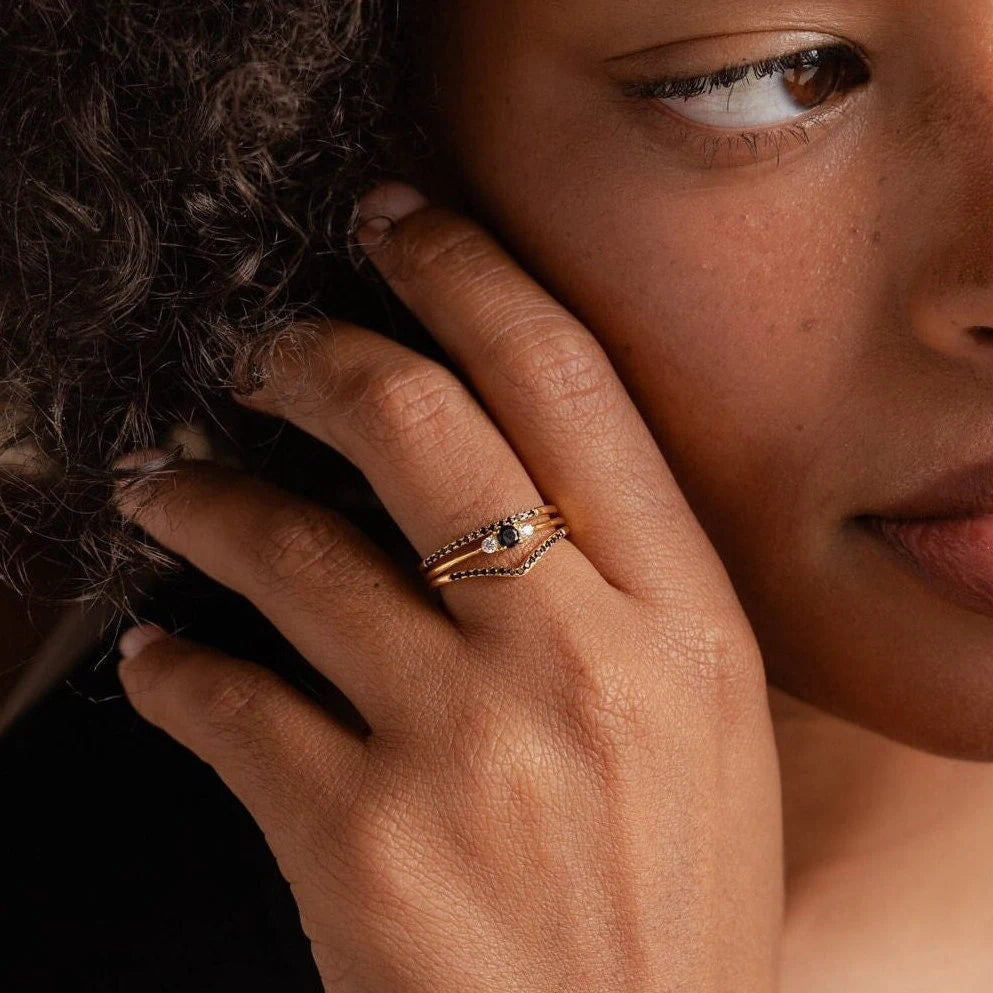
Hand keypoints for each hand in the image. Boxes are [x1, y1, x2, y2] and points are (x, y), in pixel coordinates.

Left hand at [112, 182, 783, 992]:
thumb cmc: (674, 897)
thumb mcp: (702, 722)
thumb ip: (619, 585)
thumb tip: (489, 469)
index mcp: (683, 620)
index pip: (564, 381)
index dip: (466, 274)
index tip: (398, 227)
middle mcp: (579, 661)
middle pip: (416, 422)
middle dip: (313, 355)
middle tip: (260, 349)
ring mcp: (463, 748)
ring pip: (288, 551)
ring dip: (202, 500)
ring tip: (165, 488)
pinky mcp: (359, 842)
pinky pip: (224, 705)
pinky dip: (174, 670)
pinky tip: (163, 662)